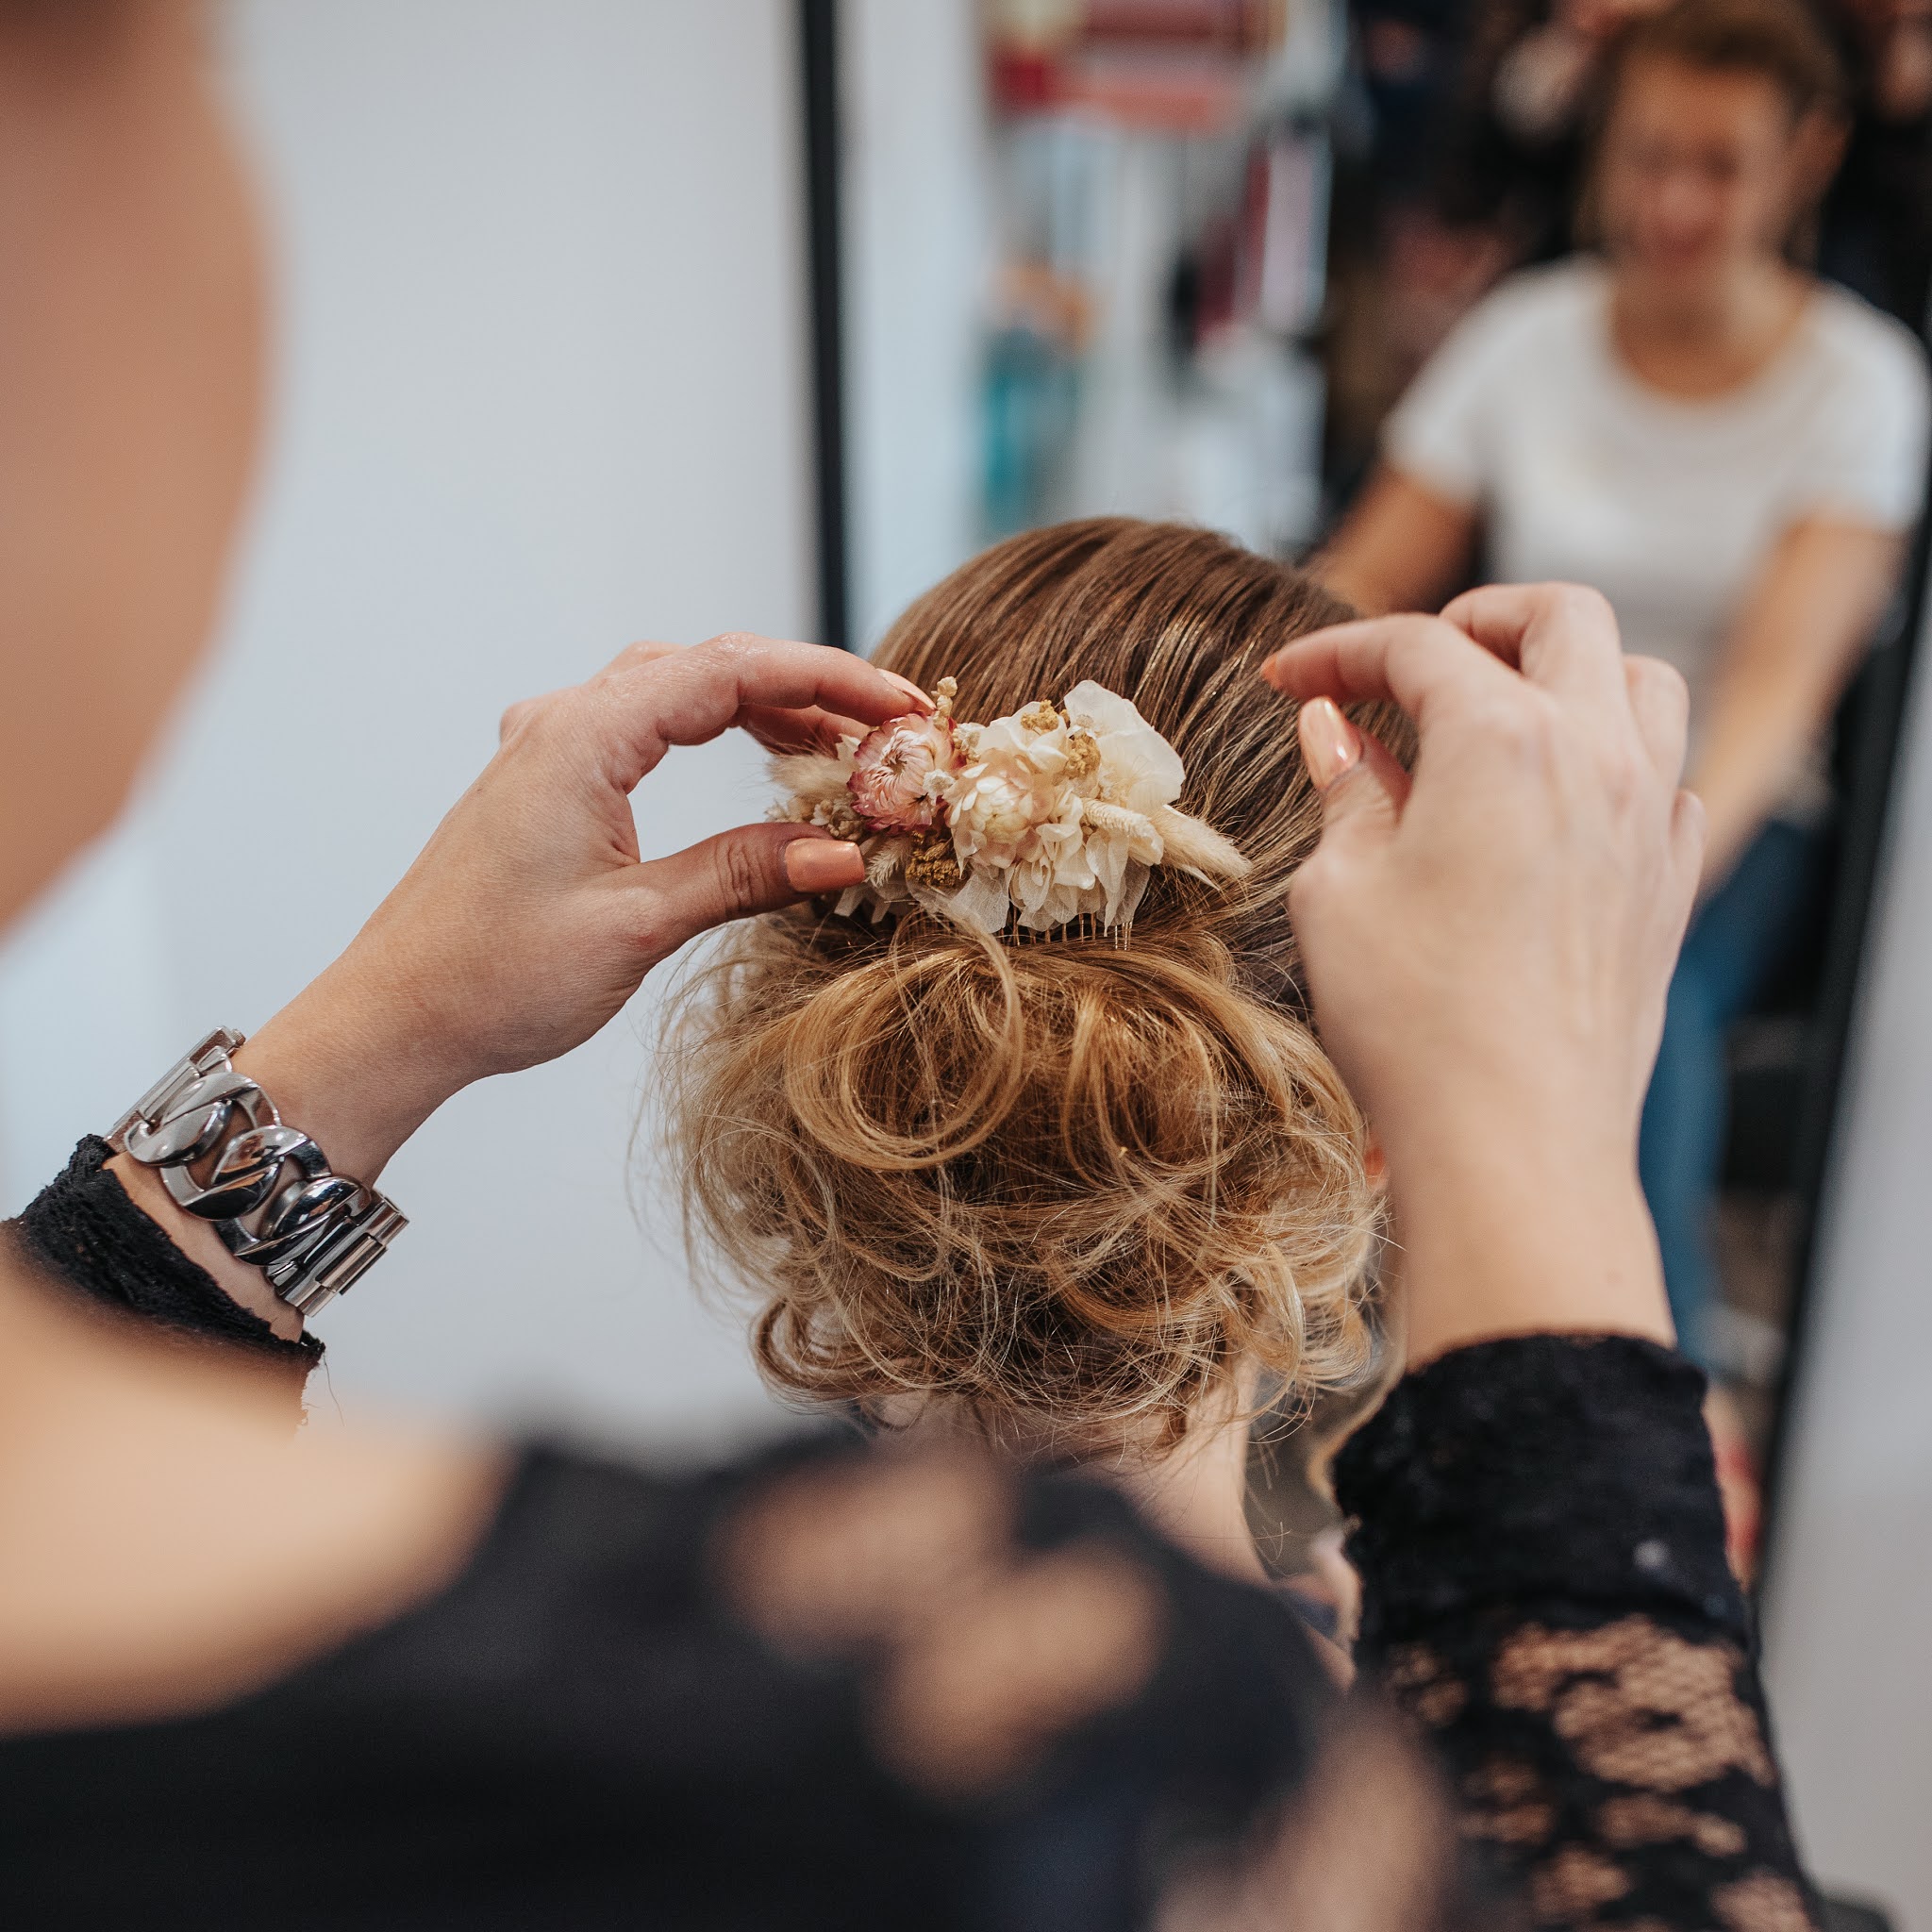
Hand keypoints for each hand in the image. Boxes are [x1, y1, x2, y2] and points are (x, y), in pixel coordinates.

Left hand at [231, 633, 925, 1183]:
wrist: (394, 1019)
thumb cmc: (491, 978)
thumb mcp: (635, 928)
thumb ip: (742, 875)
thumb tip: (842, 853)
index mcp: (580, 737)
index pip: (729, 671)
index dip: (829, 679)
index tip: (902, 706)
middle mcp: (562, 722)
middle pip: (708, 666)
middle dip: (808, 688)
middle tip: (890, 731)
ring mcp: (550, 748)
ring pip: (677, 690)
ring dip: (763, 708)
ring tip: (842, 747)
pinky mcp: (548, 782)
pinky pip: (646, 725)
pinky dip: (713, 732)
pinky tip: (756, 763)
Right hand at [1261, 584, 1703, 1361]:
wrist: (1513, 1141)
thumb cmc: (1414, 1021)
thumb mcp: (1339, 890)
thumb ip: (1346, 790)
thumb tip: (1334, 732)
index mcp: (1503, 739)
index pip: (1417, 647)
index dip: (1341, 650)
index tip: (1292, 679)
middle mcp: (1596, 757)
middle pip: (1561, 618)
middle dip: (1479, 619)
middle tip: (1413, 659)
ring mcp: (1649, 819)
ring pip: (1641, 681)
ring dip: (1568, 672)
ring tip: (1501, 710)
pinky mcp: (1669, 885)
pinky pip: (1666, 776)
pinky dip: (1613, 756)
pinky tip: (1558, 801)